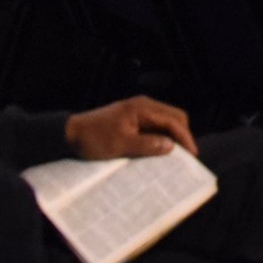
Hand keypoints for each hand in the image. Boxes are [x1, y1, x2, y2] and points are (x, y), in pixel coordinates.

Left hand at [65, 96, 197, 158]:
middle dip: (182, 135)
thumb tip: (171, 146)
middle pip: (174, 117)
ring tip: (175, 155)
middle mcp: (144, 105)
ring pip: (165, 121)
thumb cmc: (94, 138)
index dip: (185, 137)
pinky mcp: (132, 118)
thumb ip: (147, 145)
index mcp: (143, 108)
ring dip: (172, 136)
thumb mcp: (121, 145)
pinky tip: (159, 150)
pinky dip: (161, 136)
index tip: (192, 155)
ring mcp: (138, 111)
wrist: (70, 133)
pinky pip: (154, 125)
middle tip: (185, 156)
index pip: (173, 120)